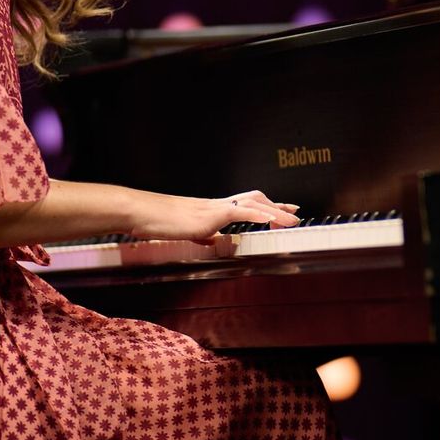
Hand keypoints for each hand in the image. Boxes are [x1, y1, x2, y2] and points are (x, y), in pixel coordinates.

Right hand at [124, 189, 300, 242]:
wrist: (144, 213)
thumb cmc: (159, 222)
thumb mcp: (188, 233)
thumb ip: (203, 236)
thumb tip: (214, 240)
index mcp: (212, 209)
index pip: (245, 204)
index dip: (265, 207)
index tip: (281, 210)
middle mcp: (217, 205)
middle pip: (255, 199)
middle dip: (277, 206)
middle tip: (295, 213)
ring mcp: (215, 208)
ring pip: (253, 203)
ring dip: (275, 211)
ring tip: (292, 220)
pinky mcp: (211, 214)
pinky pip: (240, 212)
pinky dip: (259, 214)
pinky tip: (271, 220)